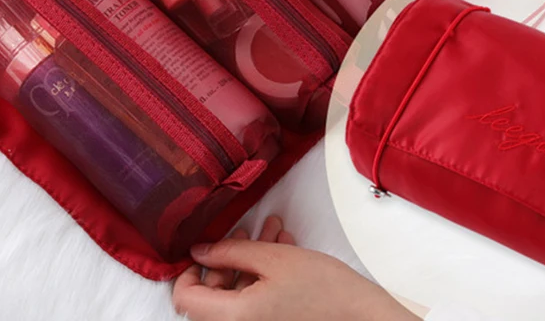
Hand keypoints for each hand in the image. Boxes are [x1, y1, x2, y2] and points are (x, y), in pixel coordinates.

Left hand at [173, 215, 418, 320]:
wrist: (359, 314)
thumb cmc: (322, 289)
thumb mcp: (272, 259)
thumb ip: (230, 252)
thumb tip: (199, 251)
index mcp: (233, 318)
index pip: (185, 299)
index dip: (186, 271)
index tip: (201, 250)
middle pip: (213, 295)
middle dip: (230, 257)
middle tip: (246, 233)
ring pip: (238, 294)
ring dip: (250, 260)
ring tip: (272, 232)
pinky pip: (254, 301)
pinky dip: (262, 276)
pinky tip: (282, 249)